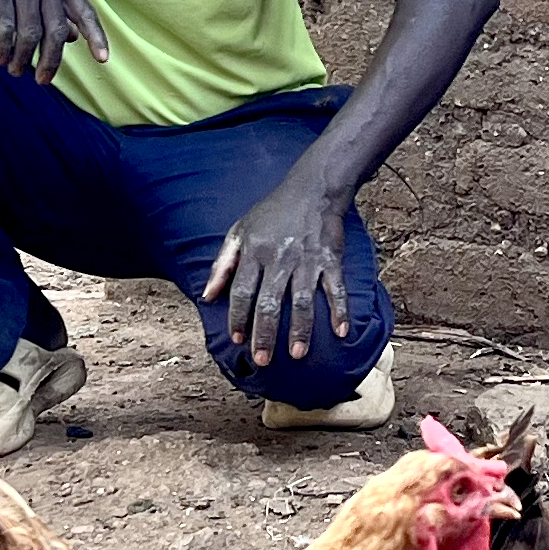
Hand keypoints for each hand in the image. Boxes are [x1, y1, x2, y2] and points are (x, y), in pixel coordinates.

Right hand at [0, 0, 108, 84]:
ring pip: (30, 33)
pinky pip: (4, 27)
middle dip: (51, 61)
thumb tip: (72, 37)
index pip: (84, 11)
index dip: (95, 36)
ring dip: (22, 58)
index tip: (103, 60)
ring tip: (15, 70)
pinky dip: (3, 48)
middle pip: (55, 31)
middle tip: (43, 80)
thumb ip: (56, 2)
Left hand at [202, 167, 353, 367]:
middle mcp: (280, 258)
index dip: (238, 317)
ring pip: (302, 301)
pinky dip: (340, 310)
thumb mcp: (239, 231)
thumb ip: (222, 264)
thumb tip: (207, 296)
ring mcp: (307, 260)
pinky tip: (340, 332)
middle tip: (263, 360)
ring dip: (300, 329)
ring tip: (296, 354)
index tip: (237, 339)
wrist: (312, 189)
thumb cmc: (272, 213)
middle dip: (265, 333)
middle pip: (270, 302)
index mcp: (255, 252)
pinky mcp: (331, 259)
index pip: (242, 291)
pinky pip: (336, 288)